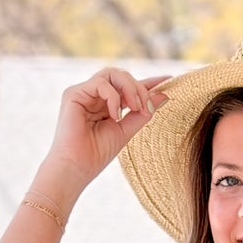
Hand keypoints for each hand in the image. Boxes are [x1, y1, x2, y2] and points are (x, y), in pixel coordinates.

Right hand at [40, 66, 171, 197]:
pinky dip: (113, 97)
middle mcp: (94, 96)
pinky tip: (115, 116)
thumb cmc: (97, 154)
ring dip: (129, 88)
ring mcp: (83, 93)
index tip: (168, 80)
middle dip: (139, 88)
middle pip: (121, 76)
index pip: (128, 87)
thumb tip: (164, 95)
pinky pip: (101, 83)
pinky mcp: (73, 94)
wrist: (76, 168)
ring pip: (112, 73)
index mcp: (105, 104)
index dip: (148, 82)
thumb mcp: (126, 131)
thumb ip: (142, 113)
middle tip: (147, 107)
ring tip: (135, 107)